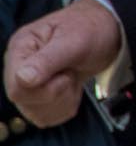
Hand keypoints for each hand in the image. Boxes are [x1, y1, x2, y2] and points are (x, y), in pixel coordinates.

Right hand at [4, 0, 122, 127]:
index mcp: (20, 47)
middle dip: (56, 93)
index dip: (44, 89)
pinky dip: (65, 107)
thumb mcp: (75, 40)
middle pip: (25, 102)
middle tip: (70, 73)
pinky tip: (71, 88)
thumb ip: (48, 60)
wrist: (108, 32)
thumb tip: (22, 78)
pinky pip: (47, 117)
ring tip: (71, 77)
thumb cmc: (92, 28)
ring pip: (36, 113)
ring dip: (63, 100)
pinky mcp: (40, 97)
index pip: (16, 87)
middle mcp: (18, 67)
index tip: (65, 74)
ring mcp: (27, 84)